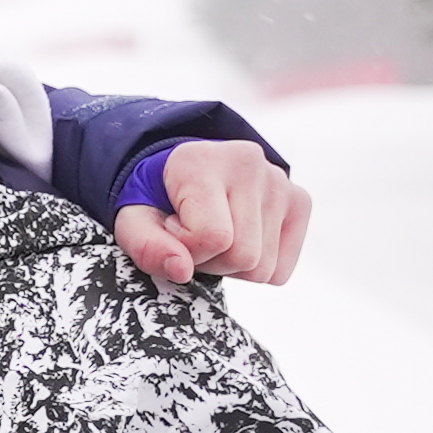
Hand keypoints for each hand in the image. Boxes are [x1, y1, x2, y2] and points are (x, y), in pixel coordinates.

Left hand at [113, 139, 310, 286]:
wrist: (179, 173)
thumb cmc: (155, 200)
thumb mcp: (132, 221)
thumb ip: (146, 246)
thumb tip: (182, 270)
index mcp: (203, 162)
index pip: (213, 238)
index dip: (186, 249)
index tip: (172, 228)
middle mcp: (249, 164)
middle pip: (244, 257)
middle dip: (210, 260)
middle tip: (192, 235)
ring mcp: (280, 181)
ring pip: (263, 268)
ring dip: (231, 264)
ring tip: (214, 233)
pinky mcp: (299, 201)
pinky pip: (279, 270)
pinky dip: (255, 266)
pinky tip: (237, 237)